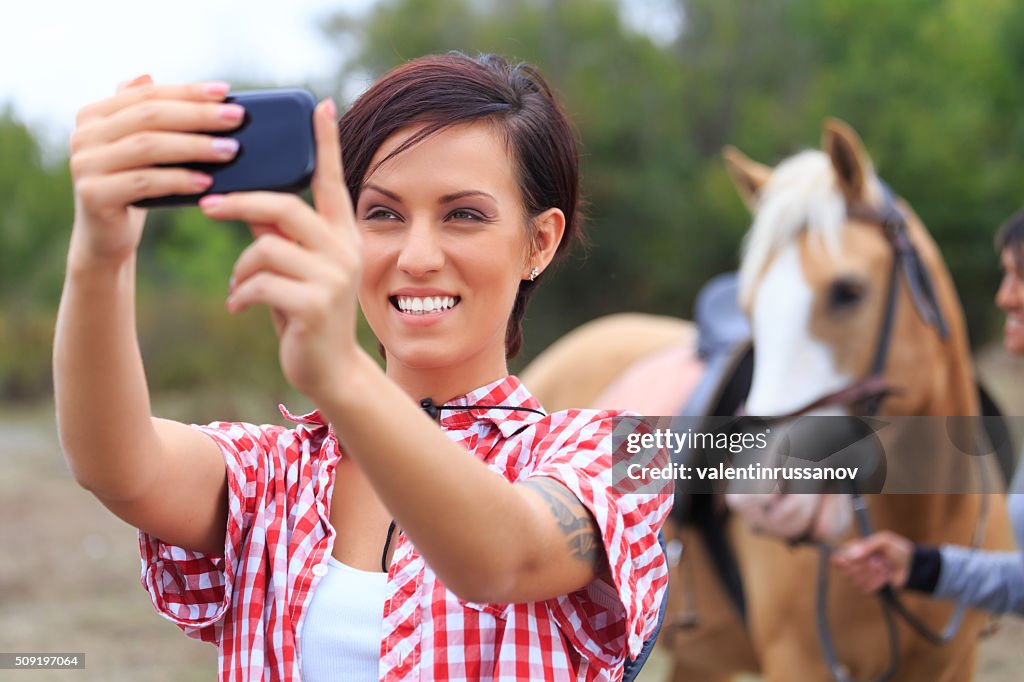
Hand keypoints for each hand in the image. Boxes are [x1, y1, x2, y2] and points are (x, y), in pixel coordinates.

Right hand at [68, 75, 242, 264]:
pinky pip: (144, 182)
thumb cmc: (132, 188)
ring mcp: (84, 164)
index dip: (187, 91)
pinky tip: (207, 182)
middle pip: (149, 117)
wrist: (106, 238)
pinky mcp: (93, 194)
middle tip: (236, 118)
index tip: (225, 91)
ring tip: (230, 150)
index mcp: (94, 114)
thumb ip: (140, 114)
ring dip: (194, 146)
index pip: (147, 94)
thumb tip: (147, 74)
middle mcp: (83, 135)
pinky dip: (179, 180)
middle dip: (197, 115)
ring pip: (148, 146)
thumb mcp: (139, 149)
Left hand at [200, 98, 364, 403]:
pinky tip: (240, 308)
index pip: (332, 181)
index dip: (325, 143)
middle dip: (240, 204)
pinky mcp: (316, 306)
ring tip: (239, 289)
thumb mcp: (293, 268)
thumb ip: (277, 234)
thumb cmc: (304, 313)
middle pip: (284, 207)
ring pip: (265, 248)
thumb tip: (244, 200)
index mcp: (342, 235)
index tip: (321, 105)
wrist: (328, 370)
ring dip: (241, 269)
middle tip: (208, 206)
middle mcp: (344, 250)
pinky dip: (240, 294)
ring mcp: (334, 278)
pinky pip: (260, 283)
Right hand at [832, 530, 914, 592]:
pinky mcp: (870, 588)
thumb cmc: (898, 550)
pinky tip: (885, 577)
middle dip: (863, 566)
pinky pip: (866, 589)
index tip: (846, 560)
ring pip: (856, 581)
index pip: (838, 556)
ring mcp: (862, 577)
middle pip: (846, 570)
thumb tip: (851, 556)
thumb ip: (867, 546)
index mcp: (855, 550)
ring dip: (872, 574)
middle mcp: (856, 564)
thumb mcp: (883, 541)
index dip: (840, 560)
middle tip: (876, 560)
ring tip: (884, 567)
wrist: (913, 567)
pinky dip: (877, 583)